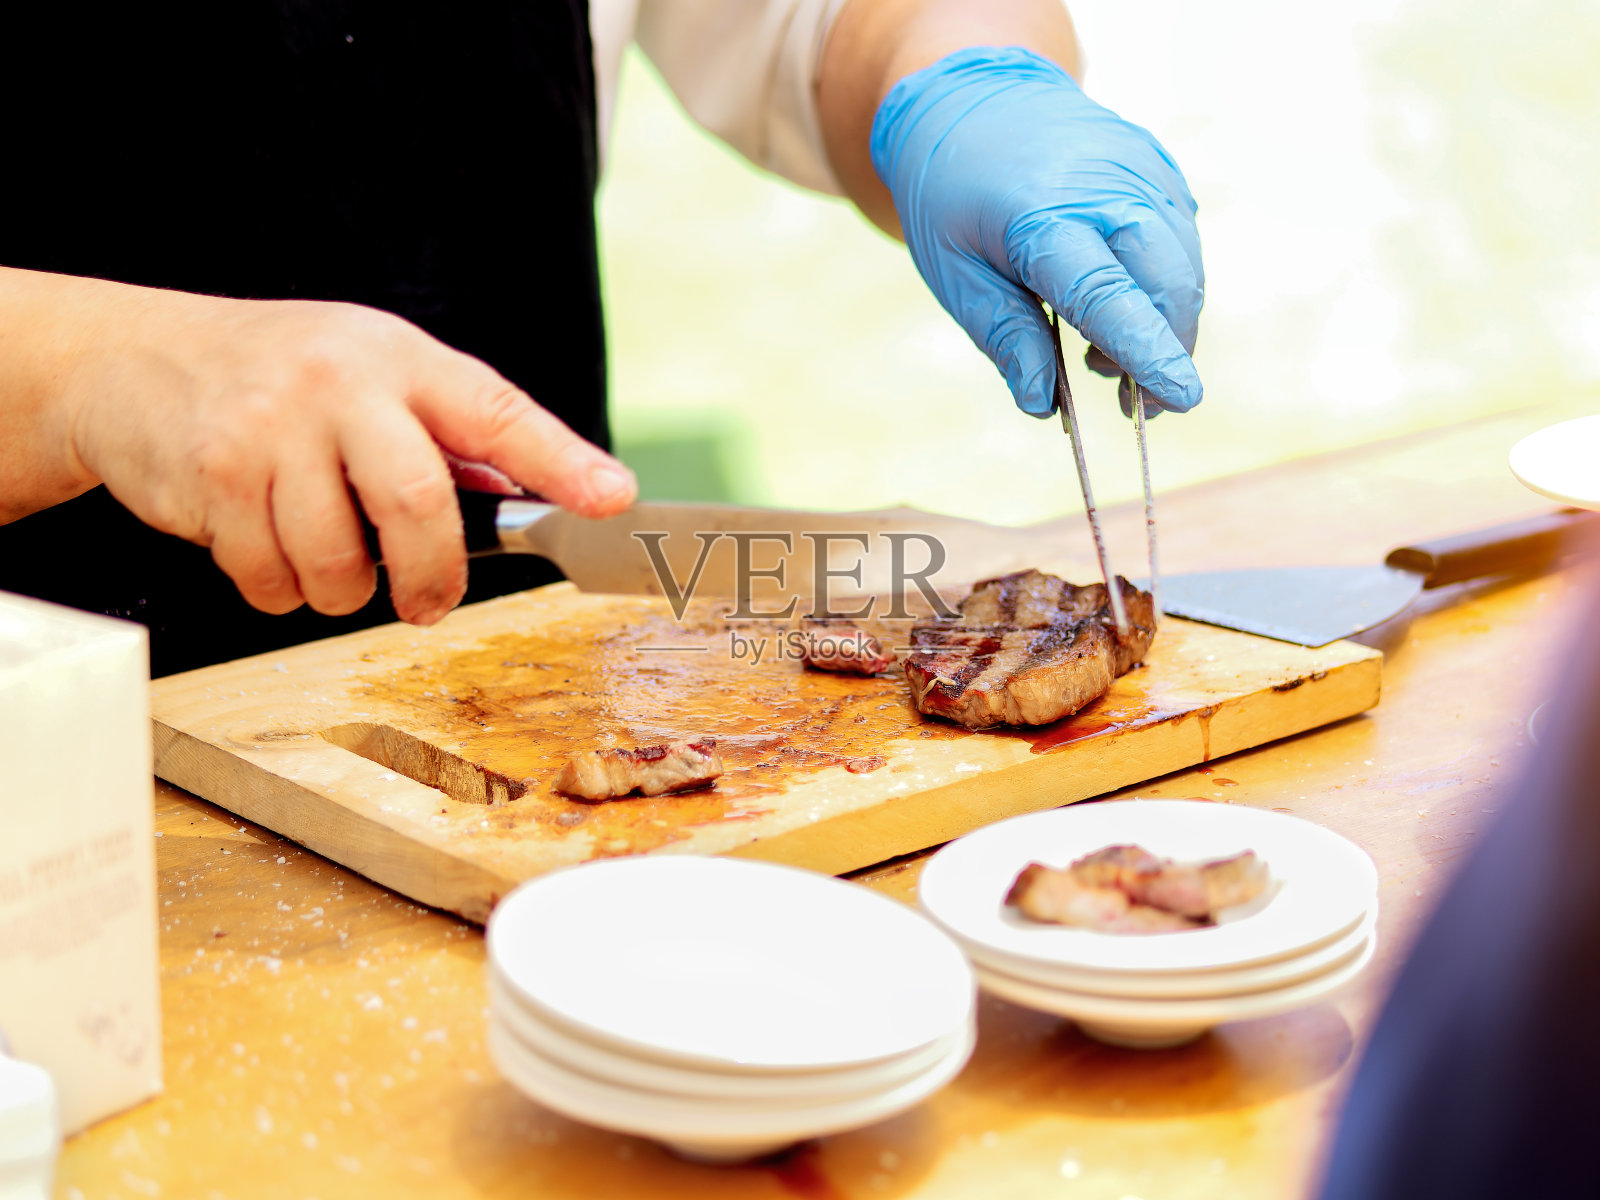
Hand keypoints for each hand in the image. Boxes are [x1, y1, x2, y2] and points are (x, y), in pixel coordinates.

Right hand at [59, 288, 635, 623]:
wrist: (132, 362)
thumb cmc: (277, 376)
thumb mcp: (372, 374)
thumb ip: (446, 434)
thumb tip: (534, 491)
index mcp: (401, 359)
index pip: (498, 411)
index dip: (562, 461)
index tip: (613, 499)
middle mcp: (341, 383)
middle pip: (419, 504)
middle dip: (432, 578)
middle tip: (429, 603)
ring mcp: (272, 427)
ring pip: (340, 563)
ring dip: (341, 591)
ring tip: (323, 553)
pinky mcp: (214, 475)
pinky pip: (272, 579)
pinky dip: (280, 590)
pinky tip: (264, 543)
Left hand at [870, 46, 1203, 416]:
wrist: (971, 97)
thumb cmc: (953, 195)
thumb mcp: (954, 274)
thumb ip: (1004, 336)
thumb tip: (1041, 403)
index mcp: (1044, 217)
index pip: (1108, 295)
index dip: (1147, 351)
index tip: (1181, 398)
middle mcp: (1106, 187)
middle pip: (1168, 282)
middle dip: (1167, 349)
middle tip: (1133, 400)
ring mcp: (1140, 170)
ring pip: (1185, 265)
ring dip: (1166, 323)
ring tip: (1104, 354)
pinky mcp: (1157, 167)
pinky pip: (1181, 239)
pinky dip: (1166, 284)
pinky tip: (1120, 301)